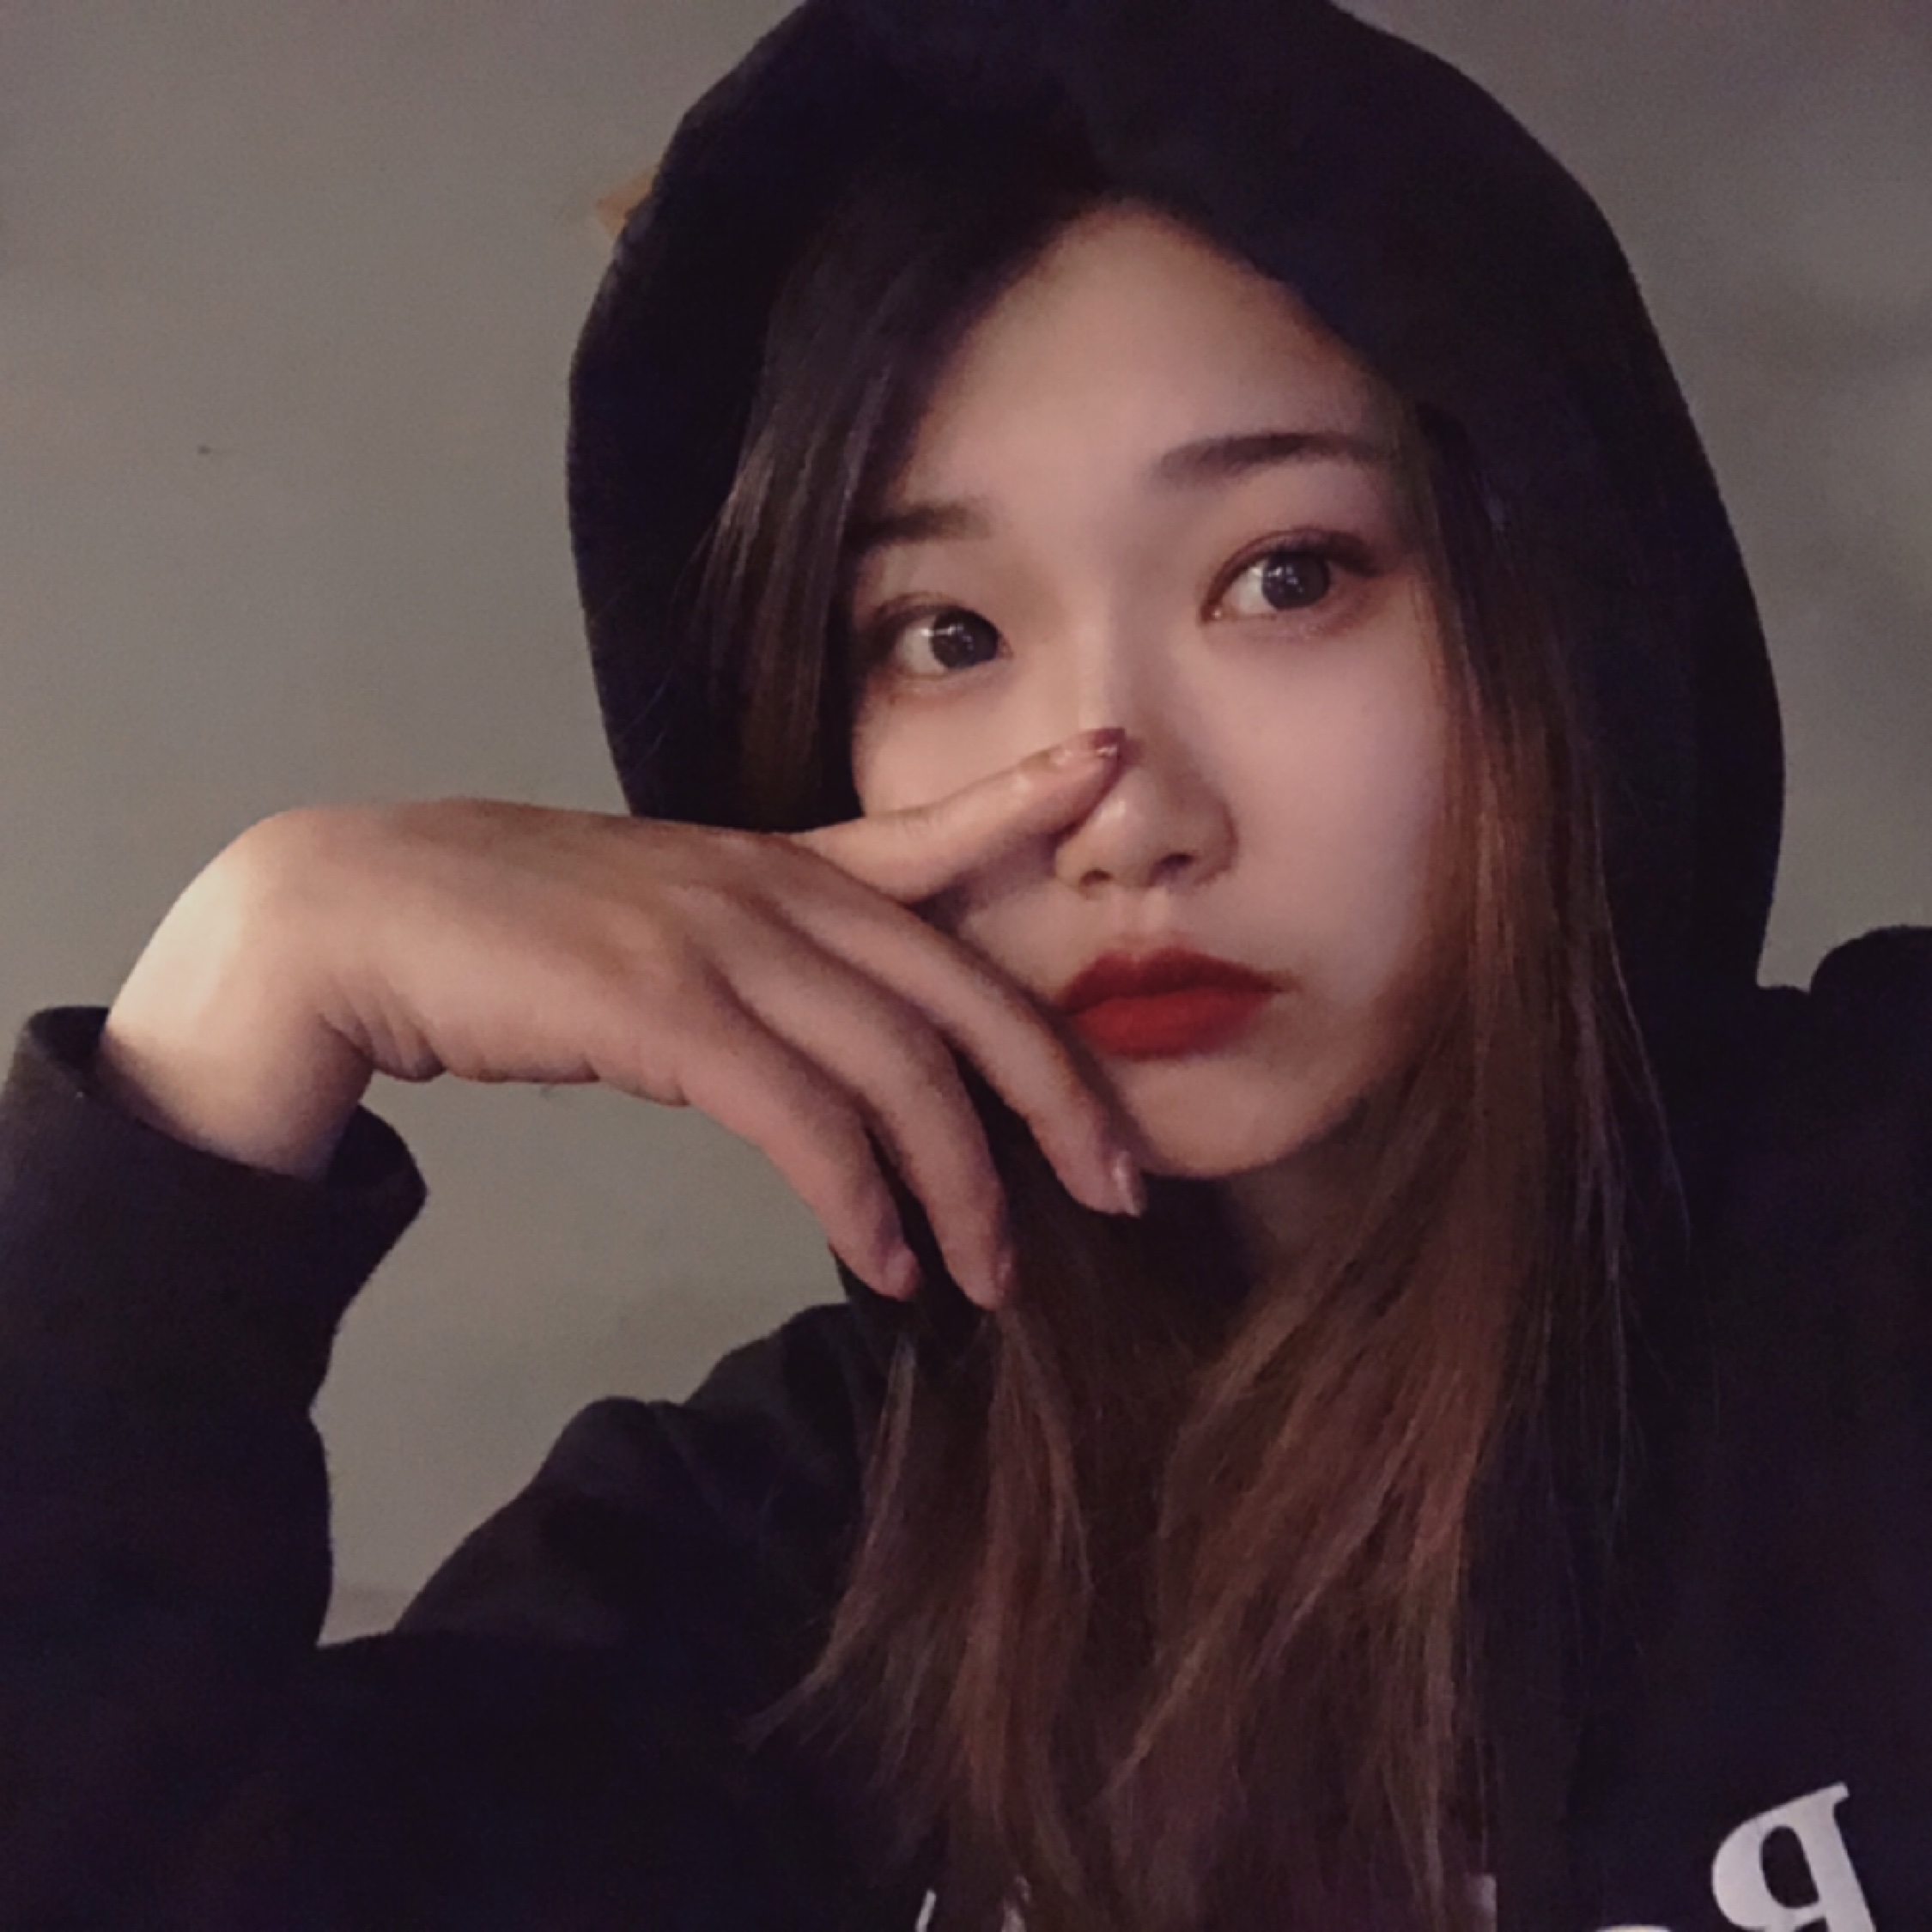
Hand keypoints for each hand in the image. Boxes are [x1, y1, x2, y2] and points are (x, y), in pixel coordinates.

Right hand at [97, 730, 1140, 1307]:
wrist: (355, 918)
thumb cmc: (510, 931)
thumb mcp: (660, 919)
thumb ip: (756, 959)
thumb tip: (833, 1050)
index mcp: (776, 862)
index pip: (928, 836)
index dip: (1025, 804)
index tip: (1115, 773)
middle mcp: (772, 889)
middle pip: (961, 993)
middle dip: (1058, 1096)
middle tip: (1123, 1188)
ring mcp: (722, 942)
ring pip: (899, 1070)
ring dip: (963, 1185)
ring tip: (990, 1274)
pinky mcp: (665, 1012)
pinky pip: (805, 1122)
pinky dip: (861, 1203)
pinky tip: (884, 1262)